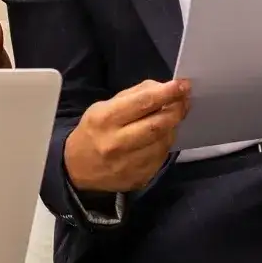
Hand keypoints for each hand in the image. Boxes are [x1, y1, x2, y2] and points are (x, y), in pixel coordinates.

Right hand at [64, 79, 190, 193]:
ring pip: (164, 141)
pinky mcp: (140, 178)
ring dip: (172, 127)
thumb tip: (163, 88)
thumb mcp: (104, 106)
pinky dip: (165, 143)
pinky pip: (161, 157)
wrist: (77, 168)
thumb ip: (134, 95)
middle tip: (185, 99)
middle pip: (158, 125)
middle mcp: (117, 143)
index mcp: (106, 119)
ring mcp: (129, 164)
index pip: (143, 103)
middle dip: (176, 109)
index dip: (167, 92)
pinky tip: (161, 137)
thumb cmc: (93, 131)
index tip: (183, 84)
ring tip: (171, 117)